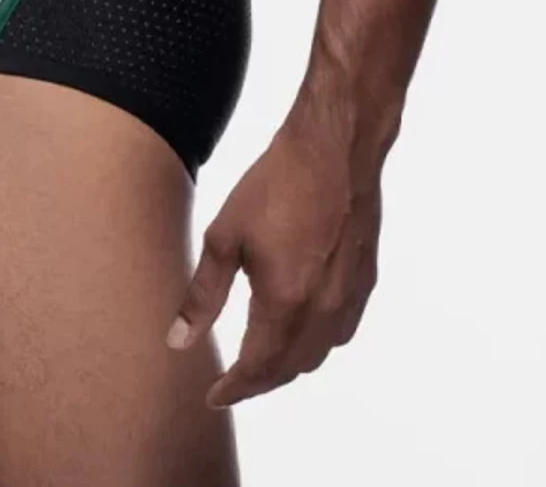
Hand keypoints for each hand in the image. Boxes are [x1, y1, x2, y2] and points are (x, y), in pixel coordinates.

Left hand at [167, 112, 381, 406]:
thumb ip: (203, 295)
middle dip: (259, 381)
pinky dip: (317, 342)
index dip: (233, 388)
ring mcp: (350, 297)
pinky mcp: (366, 280)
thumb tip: (179, 341)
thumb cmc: (275, 186)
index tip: (213, 396)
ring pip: (319, 355)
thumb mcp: (224, 238)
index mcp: (286, 304)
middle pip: (290, 369)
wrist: (335, 149)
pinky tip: (301, 328)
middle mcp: (324, 311)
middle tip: (231, 382)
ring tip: (260, 359)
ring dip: (288, 365)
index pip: (258, 368)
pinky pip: (341, 331)